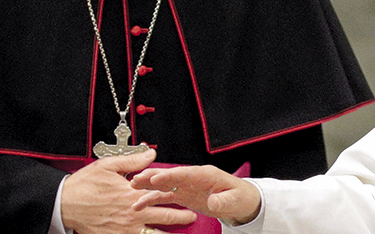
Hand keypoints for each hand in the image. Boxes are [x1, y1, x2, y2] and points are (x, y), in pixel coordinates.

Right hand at [61, 150, 196, 233]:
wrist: (65, 204)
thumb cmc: (84, 185)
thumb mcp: (108, 166)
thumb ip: (133, 161)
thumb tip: (151, 155)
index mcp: (132, 194)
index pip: (161, 194)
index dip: (176, 194)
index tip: (188, 193)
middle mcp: (132, 213)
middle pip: (163, 217)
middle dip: (180, 217)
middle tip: (191, 217)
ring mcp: (125, 228)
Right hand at [130, 165, 261, 225]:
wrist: (241, 201)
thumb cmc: (240, 196)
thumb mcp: (235, 199)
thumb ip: (223, 200)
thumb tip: (213, 202)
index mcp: (206, 174)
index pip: (185, 173)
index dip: (170, 175)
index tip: (157, 177)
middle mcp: (194, 178)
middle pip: (170, 175)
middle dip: (153, 176)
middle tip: (137, 178)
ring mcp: (187, 186)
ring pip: (164, 184)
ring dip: (148, 186)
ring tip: (133, 188)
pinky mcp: (184, 195)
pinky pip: (166, 195)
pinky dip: (153, 197)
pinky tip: (141, 202)